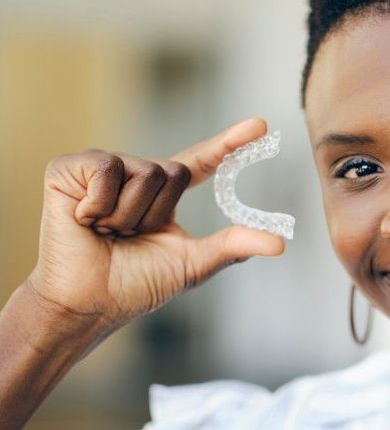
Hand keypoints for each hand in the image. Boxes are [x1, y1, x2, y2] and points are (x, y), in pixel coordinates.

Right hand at [26, 118, 285, 331]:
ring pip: (143, 172)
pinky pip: (106, 169)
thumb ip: (233, 246)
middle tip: (130, 238)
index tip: (261, 127)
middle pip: (173, 172)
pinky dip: (98, 205)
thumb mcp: (192, 263)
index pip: (202, 162)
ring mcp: (103, 169)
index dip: (230, 144)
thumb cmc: (135, 286)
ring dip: (127, 216)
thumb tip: (280, 243)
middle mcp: (135, 174)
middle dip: (156, 214)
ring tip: (105, 233)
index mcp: (163, 195)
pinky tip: (83, 220)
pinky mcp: (69, 169)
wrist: (87, 303)